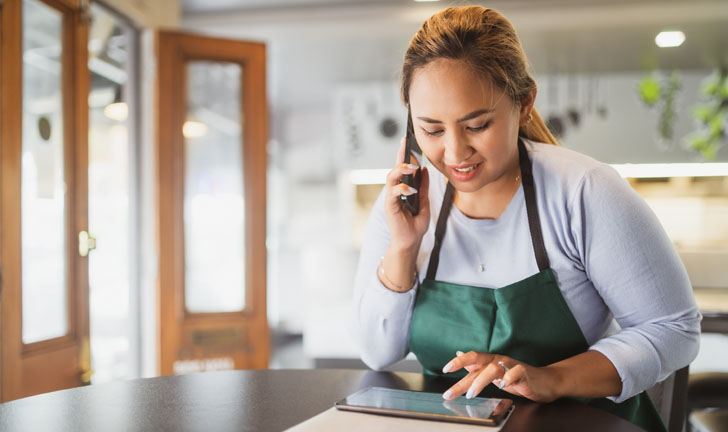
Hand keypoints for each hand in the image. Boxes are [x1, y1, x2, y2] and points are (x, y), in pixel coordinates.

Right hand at [384, 136, 430, 251]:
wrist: (411, 242)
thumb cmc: (414, 224)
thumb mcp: (424, 202)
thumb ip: (423, 187)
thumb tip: (424, 170)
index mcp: (401, 189)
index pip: (401, 168)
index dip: (402, 153)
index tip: (406, 139)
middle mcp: (394, 191)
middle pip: (393, 169)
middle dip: (400, 157)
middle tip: (409, 149)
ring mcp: (391, 199)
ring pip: (390, 178)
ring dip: (400, 171)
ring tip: (411, 167)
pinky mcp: (390, 207)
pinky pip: (393, 193)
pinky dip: (402, 189)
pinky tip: (411, 190)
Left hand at [441, 351, 563, 402]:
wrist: (545, 382)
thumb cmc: (517, 378)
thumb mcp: (493, 373)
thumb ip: (476, 367)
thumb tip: (459, 354)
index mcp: (490, 361)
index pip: (471, 358)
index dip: (458, 362)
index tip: (445, 369)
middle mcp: (499, 360)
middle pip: (477, 363)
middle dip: (462, 379)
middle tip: (451, 392)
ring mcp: (511, 365)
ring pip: (492, 369)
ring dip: (480, 382)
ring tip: (471, 394)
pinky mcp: (524, 373)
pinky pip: (515, 373)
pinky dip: (507, 379)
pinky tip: (501, 386)